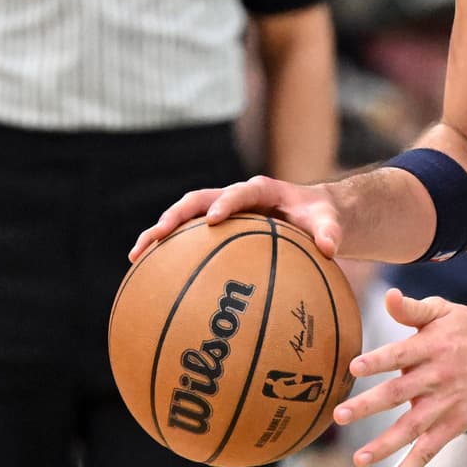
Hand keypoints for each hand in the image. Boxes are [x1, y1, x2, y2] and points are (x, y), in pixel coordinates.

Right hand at [130, 174, 342, 261]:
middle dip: (176, 216)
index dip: (226, 202)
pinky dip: (169, 252)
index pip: (240, 192)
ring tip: (136, 257)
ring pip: (184, 218)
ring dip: (160, 233)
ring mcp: (222, 211)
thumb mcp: (330, 221)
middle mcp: (235, 196)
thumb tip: (330, 247)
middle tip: (156, 235)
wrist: (313, 213)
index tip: (215, 218)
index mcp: (262, 190)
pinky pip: (188, 238)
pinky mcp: (216, 228)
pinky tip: (149, 276)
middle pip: (198, 200)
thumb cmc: (321, 216)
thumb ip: (330, 230)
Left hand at [333, 289, 466, 466]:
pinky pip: (429, 451)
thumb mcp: (444, 311)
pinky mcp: (454, 425)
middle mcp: (438, 377)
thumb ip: (412, 309)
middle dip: (370, 405)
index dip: (379, 360)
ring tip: (359, 459)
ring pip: (413, 428)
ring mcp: (446, 404)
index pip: (401, 353)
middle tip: (341, 415)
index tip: (355, 367)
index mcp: (432, 346)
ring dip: (385, 445)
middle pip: (400, 393)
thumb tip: (387, 296)